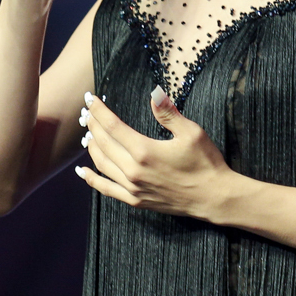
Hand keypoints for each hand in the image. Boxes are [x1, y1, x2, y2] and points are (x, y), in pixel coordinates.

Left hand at [75, 86, 238, 220]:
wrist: (213, 197)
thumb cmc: (205, 163)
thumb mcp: (191, 133)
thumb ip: (168, 114)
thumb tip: (154, 94)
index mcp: (145, 151)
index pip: (113, 126)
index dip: (99, 111)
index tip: (90, 99)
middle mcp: (133, 170)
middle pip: (103, 143)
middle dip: (93, 125)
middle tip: (87, 113)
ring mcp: (133, 188)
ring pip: (102, 164)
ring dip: (92, 147)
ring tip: (88, 134)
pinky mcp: (135, 200)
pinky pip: (107, 189)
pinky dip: (92, 179)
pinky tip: (82, 172)